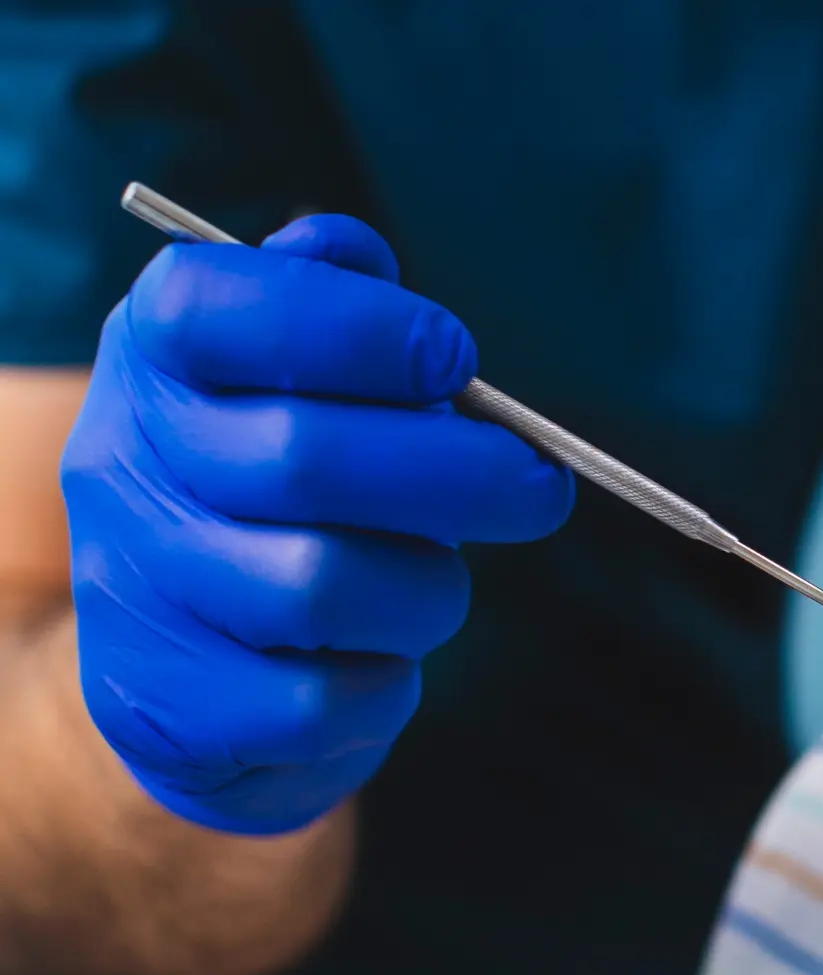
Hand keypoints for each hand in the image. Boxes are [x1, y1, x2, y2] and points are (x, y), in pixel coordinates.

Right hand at [61, 215, 574, 834]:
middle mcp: (118, 466)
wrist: (185, 675)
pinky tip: (378, 658)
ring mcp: (133, 593)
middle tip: (539, 486)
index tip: (459, 359)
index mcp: (153, 359)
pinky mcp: (169, 708)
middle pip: (302, 457)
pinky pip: (324, 700)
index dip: (361, 329)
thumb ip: (331, 305)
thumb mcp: (291, 379)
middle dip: (458, 473)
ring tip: (435, 579)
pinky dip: (385, 682)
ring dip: (426, 586)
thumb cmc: (277, 495)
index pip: (223, 310)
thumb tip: (350, 252)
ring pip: (322, 586)